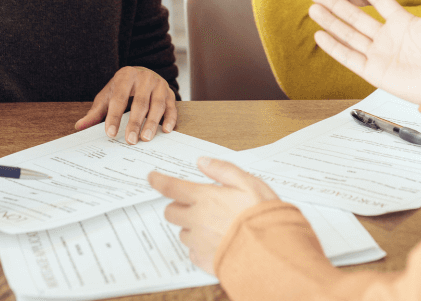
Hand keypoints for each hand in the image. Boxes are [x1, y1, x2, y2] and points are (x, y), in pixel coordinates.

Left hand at [75, 66, 177, 143]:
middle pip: (140, 102)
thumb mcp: (108, 96)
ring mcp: (159, 84)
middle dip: (135, 122)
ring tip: (145, 138)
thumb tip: (79, 126)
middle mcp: (144, 78)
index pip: (119, 98)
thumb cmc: (123, 88)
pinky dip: (170, 118)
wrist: (142, 73)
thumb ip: (96, 112)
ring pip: (157, 105)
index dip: (114, 116)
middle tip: (130, 140)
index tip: (110, 133)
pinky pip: (172, 107)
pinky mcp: (170, 93)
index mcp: (126, 76)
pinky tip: (166, 130)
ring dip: (152, 123)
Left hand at [149, 158, 280, 274]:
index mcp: (205, 198)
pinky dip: (200, 246)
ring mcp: (198, 241)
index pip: (172, 187)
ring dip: (191, 227)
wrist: (269, 251)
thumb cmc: (261, 215)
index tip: (151, 177)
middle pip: (171, 212)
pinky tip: (218, 242)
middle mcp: (196, 219)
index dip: (159, 181)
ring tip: (215, 226)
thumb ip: (223, 170)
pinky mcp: (203, 259)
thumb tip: (203, 161)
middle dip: (179, 207)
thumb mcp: (248, 183)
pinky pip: (193, 251)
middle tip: (198, 205)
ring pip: (182, 232)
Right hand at [308, 0, 420, 103]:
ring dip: (330, 21)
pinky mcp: (374, 72)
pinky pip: (349, 57)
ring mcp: (379, 55)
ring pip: (348, 34)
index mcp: (402, 22)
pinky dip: (334, 47)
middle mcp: (388, 37)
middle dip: (335, 3)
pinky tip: (320, 35)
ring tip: (313, 8)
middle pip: (355, 16)